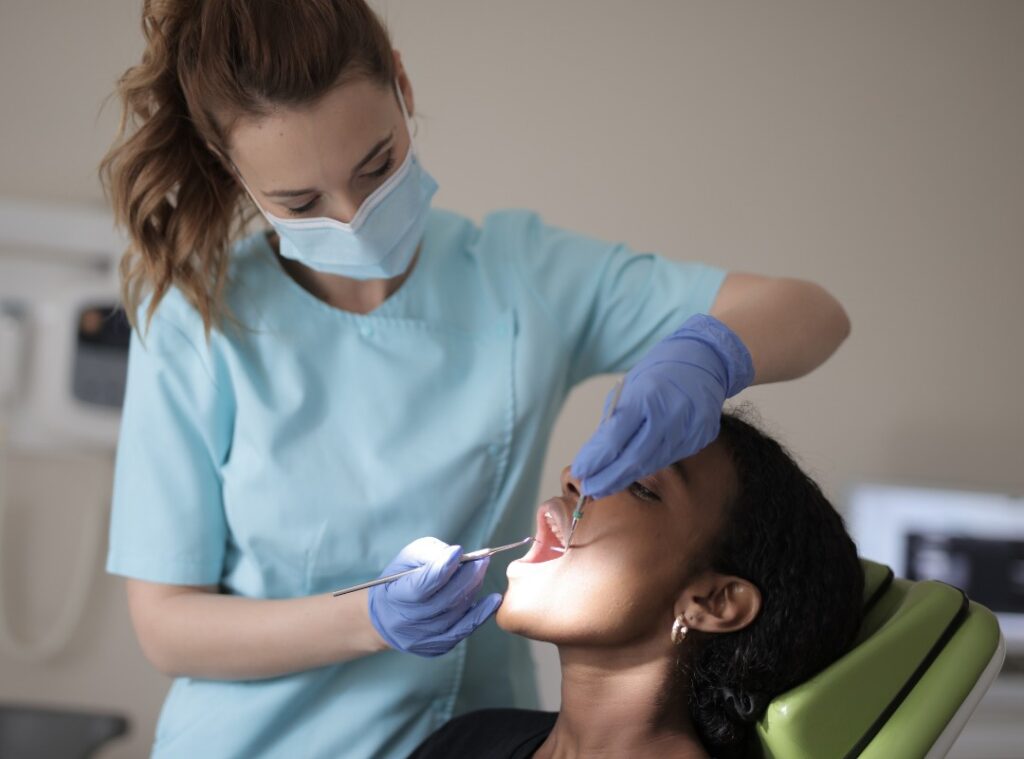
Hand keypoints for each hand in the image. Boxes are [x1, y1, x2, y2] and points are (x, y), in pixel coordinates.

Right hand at [368, 537, 501, 656]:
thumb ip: (431, 554)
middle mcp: (407, 622)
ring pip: (457, 613)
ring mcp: (423, 638)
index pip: (421, 586)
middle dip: (467, 576)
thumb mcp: (408, 560)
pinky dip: (481, 614)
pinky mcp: (437, 647)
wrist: (388, 616)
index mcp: (396, 597)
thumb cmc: (401, 579)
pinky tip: (493, 600)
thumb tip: (458, 555)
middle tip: (482, 559)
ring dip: (473, 589)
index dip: (442, 569)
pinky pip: (463, 630)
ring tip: (481, 571)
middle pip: (444, 600)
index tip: (458, 551)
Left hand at [572, 314, 753, 498]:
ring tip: (605, 485)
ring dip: (626, 477)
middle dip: (609, 478)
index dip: (596, 460)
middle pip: (635, 458)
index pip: (615, 438)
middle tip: (590, 489)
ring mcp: (689, 428)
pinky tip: (634, 471)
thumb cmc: (660, 372)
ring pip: (652, 462)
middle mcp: (670, 414)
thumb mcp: (630, 388)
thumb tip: (594, 455)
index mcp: (647, 397)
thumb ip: (614, 421)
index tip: (579, 472)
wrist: (705, 359)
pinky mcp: (701, 437)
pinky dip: (648, 465)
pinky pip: (670, 457)